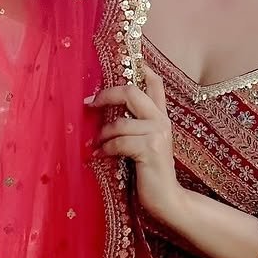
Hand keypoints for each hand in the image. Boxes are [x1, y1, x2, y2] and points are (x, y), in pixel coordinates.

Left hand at [85, 68, 181, 222]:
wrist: (168, 199)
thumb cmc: (150, 173)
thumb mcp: (144, 144)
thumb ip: (134, 126)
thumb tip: (106, 112)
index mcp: (160, 117)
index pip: (155, 83)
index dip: (142, 67)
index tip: (129, 58)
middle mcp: (161, 121)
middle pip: (132, 91)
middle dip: (106, 94)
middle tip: (89, 102)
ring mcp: (157, 134)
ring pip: (119, 123)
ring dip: (102, 136)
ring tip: (97, 146)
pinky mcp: (150, 150)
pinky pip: (118, 143)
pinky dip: (105, 150)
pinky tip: (99, 157)